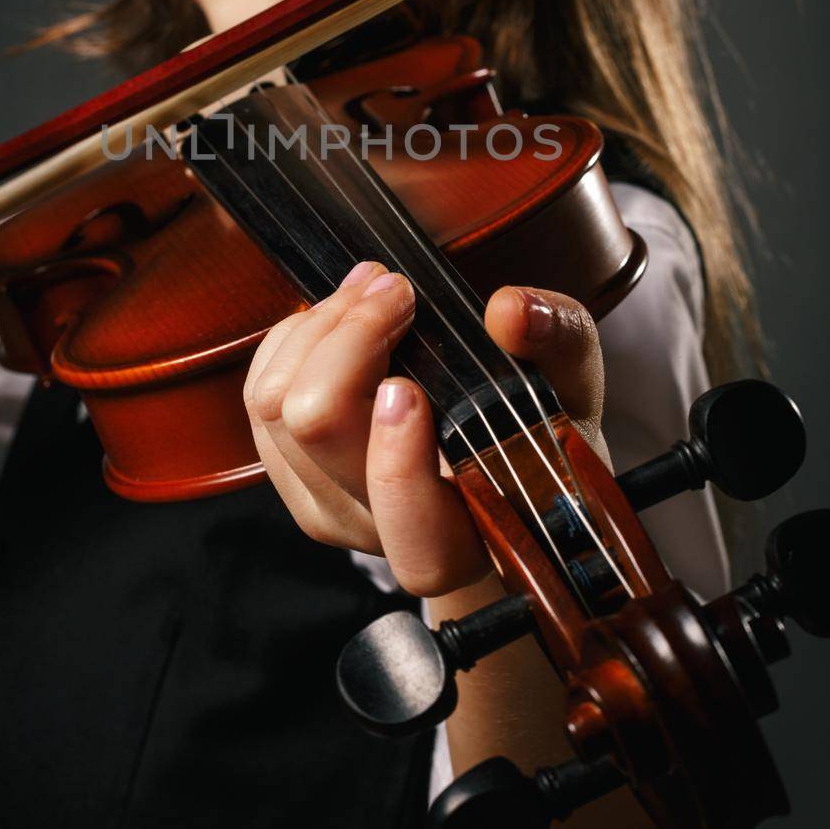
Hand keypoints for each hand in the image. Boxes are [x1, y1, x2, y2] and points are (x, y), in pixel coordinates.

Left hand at [243, 259, 606, 597]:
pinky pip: (257, 398)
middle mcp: (381, 536)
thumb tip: (509, 310)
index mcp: (465, 539)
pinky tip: (339, 318)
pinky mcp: (289, 474)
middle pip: (316, 429)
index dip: (398, 464)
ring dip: (318, 328)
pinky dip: (291, 341)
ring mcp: (323, 507)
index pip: (414, 539)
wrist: (495, 464)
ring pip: (273, 406)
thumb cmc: (538, 430)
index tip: (409, 386)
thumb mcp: (572, 384)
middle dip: (349, 338)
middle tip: (396, 289)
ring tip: (373, 291)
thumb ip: (558, 341)